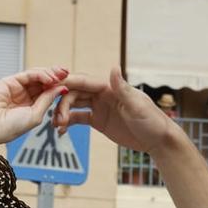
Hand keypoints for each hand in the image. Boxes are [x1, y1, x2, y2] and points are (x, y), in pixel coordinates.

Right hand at [0, 67, 69, 146]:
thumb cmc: (11, 127)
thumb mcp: (36, 115)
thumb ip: (47, 100)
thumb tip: (61, 88)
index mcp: (31, 106)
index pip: (48, 93)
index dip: (59, 87)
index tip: (72, 84)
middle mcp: (25, 95)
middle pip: (44, 82)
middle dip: (56, 76)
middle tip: (68, 74)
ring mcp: (18, 87)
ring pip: (37, 76)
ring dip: (50, 74)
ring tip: (60, 76)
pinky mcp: (10, 81)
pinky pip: (29, 74)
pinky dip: (40, 74)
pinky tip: (49, 78)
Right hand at [54, 68, 181, 153]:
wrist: (158, 140)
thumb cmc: (152, 121)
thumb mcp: (137, 106)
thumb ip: (122, 88)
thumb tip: (113, 67)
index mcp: (110, 87)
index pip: (83, 81)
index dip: (66, 83)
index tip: (50, 89)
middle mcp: (102, 94)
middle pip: (74, 93)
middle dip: (61, 103)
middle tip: (56, 119)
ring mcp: (99, 107)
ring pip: (73, 105)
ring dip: (62, 113)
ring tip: (57, 125)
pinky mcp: (98, 121)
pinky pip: (78, 118)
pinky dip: (68, 122)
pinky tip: (61, 130)